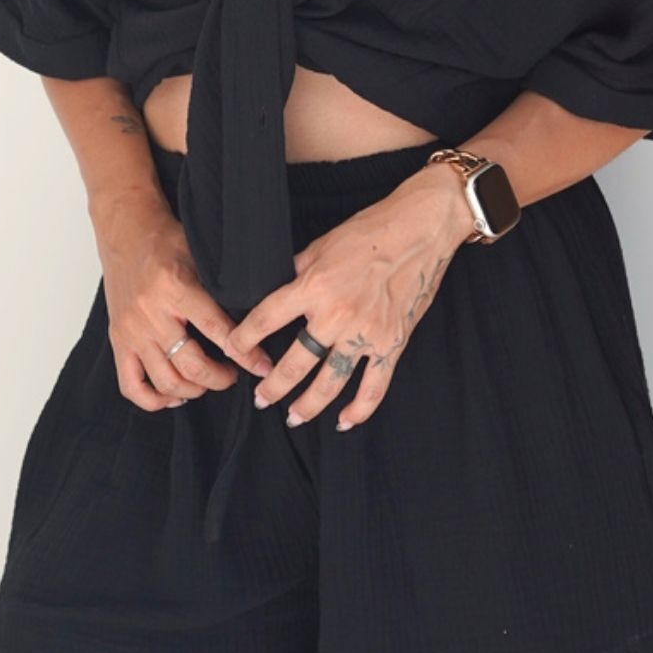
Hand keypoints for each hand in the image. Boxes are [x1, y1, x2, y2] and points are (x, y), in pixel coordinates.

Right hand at [93, 192, 273, 410]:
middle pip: (191, 365)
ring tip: (208, 382)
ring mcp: (131, 331)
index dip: (245, 353)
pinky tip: (173, 395)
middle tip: (234, 375)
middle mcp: (151, 313)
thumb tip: (257, 319)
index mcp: (175, 288)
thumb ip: (221, 288)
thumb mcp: (200, 255)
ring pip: (165, 380)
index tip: (263, 366)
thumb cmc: (166, 240)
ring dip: (193, 390)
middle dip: (220, 378)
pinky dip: (154, 400)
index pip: (217, 330)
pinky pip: (132, 386)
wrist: (125, 231)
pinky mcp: (117, 340)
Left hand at [222, 164, 470, 430]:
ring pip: (329, 383)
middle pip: (294, 362)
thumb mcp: (322, 245)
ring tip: (292, 417)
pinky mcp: (392, 343)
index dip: (244, 338)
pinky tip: (343, 421)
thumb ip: (297, 271)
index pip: (266, 318)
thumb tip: (274, 287)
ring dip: (307, 405)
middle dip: (272, 386)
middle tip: (260, 399)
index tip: (234, 351)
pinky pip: (374, 387)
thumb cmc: (369, 231)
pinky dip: (359, 410)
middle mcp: (336, 314)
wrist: (418, 231)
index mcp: (314, 286)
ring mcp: (365, 333)